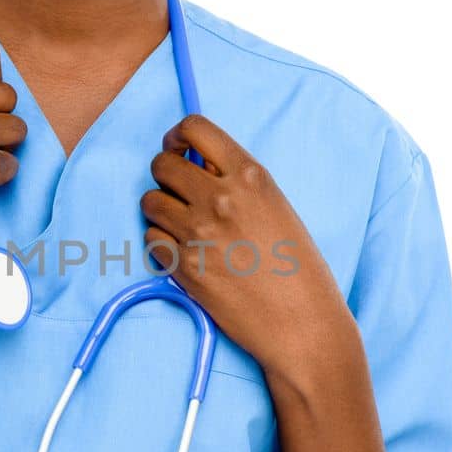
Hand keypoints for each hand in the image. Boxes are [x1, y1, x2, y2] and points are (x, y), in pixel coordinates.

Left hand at [140, 114, 361, 390]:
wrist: (302, 323)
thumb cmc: (298, 267)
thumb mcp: (276, 206)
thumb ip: (238, 182)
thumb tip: (197, 165)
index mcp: (250, 175)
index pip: (194, 128)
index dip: (177, 136)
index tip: (178, 149)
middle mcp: (220, 198)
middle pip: (162, 164)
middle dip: (165, 175)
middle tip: (178, 191)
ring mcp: (198, 232)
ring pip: (149, 201)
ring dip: (161, 210)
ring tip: (183, 226)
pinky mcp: (183, 266)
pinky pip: (150, 238)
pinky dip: (161, 243)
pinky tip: (185, 252)